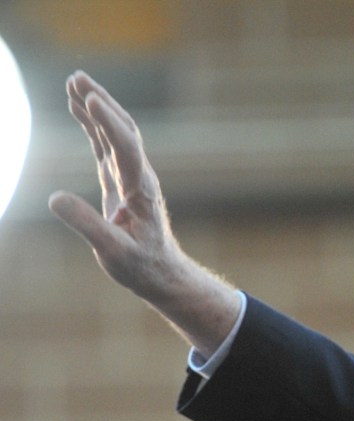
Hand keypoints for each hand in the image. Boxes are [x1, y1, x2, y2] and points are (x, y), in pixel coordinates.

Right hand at [49, 71, 240, 354]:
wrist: (161, 273)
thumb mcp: (113, 251)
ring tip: (74, 81)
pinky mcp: (120, 182)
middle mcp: (139, 177)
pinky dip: (92, 125)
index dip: (108, 123)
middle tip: (77, 77)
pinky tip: (77, 107)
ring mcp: (130, 177)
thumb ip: (86, 225)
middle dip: (101, 102)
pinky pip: (105, 146)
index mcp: (141, 190)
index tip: (91, 99)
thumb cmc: (141, 266)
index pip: (126, 148)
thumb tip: (54, 198)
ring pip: (114, 133)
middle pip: (123, 130)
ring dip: (96, 107)